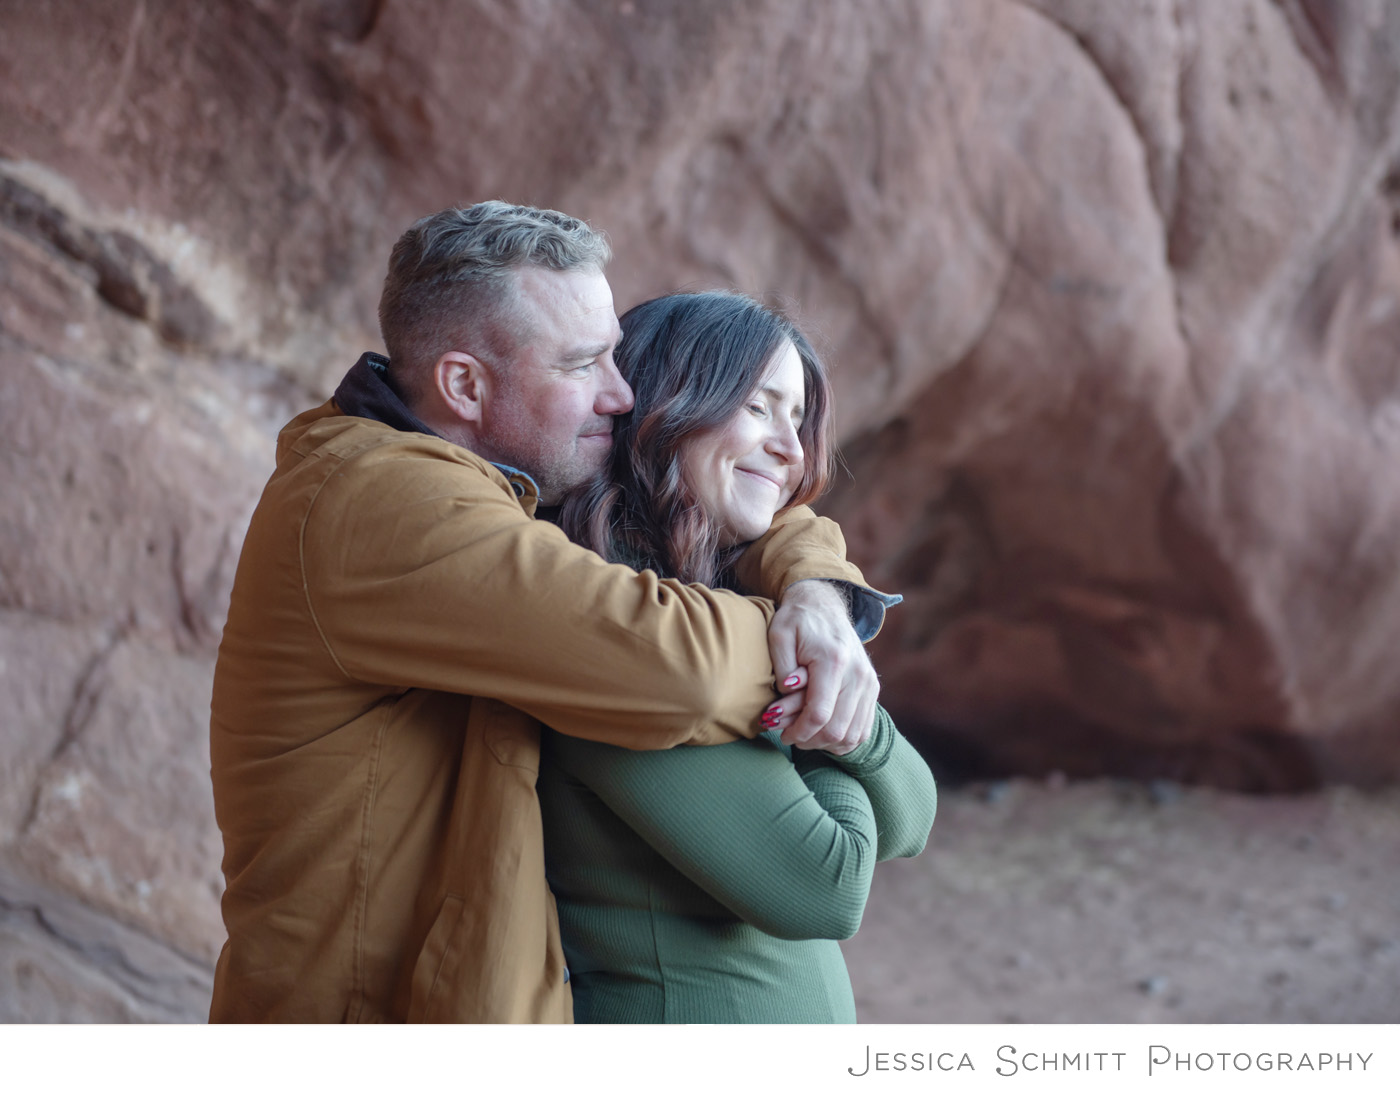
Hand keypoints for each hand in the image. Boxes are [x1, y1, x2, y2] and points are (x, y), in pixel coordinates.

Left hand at [765, 579, 877, 754]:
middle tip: (790, 737)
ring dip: (826, 744)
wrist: (824, 606)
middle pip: (838, 729)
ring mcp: (869, 682)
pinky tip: (823, 734)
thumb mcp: (778, 636)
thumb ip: (782, 668)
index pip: (819, 713)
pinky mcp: (872, 688)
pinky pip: (863, 729)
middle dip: (810, 741)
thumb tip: (790, 693)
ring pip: (853, 735)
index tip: (783, 734)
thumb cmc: (796, 622)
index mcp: (834, 660)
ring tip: (806, 736)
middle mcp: (858, 674)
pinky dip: (843, 739)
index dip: (800, 732)